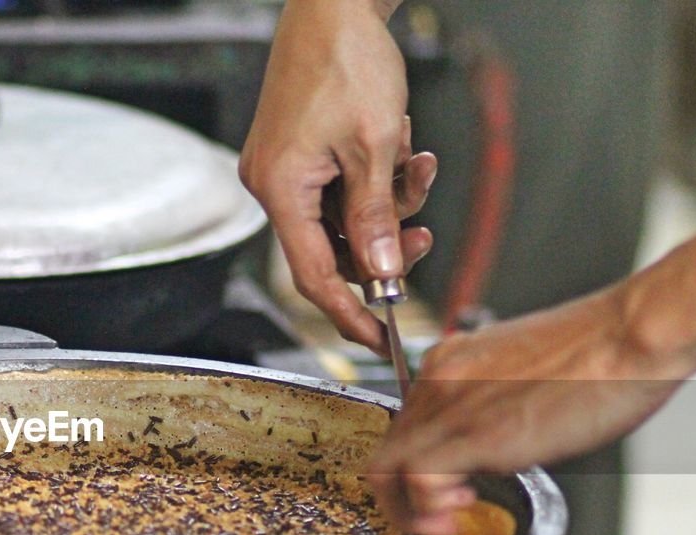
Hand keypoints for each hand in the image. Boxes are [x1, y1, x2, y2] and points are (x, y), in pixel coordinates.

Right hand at [240, 0, 435, 354]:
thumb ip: (376, 218)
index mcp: (279, 187)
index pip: (313, 275)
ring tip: (417, 166)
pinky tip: (400, 149)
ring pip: (342, 219)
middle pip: (329, 249)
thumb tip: (382, 275)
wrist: (334, 3)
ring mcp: (285, 169)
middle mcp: (272, 183)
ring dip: (387, 206)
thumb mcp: (374, 148)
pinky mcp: (300, 155)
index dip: (350, 313)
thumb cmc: (344, 59)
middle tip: (422, 241)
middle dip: (382, 247)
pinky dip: (376, 182)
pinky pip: (341, 191)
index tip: (380, 340)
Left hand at [366, 286, 684, 534]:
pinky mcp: (476, 433)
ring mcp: (451, 406)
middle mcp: (438, 381)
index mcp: (449, 363)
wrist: (632, 333)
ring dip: (408, 511)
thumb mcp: (524, 370)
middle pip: (383, 451)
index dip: (411, 469)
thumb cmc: (601, 351)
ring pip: (384, 470)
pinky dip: (428, 508)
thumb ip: (494, 398)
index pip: (401, 426)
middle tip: (436, 518)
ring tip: (448, 522)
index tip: (440, 490)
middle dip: (400, 497)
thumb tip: (494, 437)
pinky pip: (417, 480)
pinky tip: (465, 508)